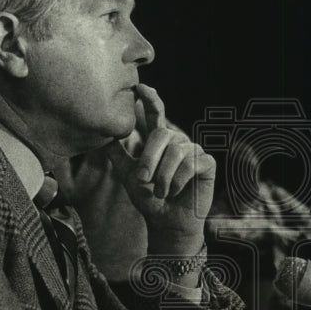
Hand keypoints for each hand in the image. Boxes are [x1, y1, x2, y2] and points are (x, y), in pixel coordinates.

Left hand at [105, 84, 214, 252]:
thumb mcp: (128, 176)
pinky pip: (191, 164)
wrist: (168, 222)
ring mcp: (194, 150)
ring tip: (161, 192)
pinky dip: (178, 182)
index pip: (155, 114)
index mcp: (159, 141)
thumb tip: (102, 135)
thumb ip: (118, 154)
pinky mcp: (207, 163)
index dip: (150, 99)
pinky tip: (176, 192)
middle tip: (142, 179)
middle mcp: (177, 141)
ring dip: (163, 177)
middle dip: (149, 158)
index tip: (140, 87)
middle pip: (162, 134)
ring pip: (175, 152)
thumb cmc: (150, 199)